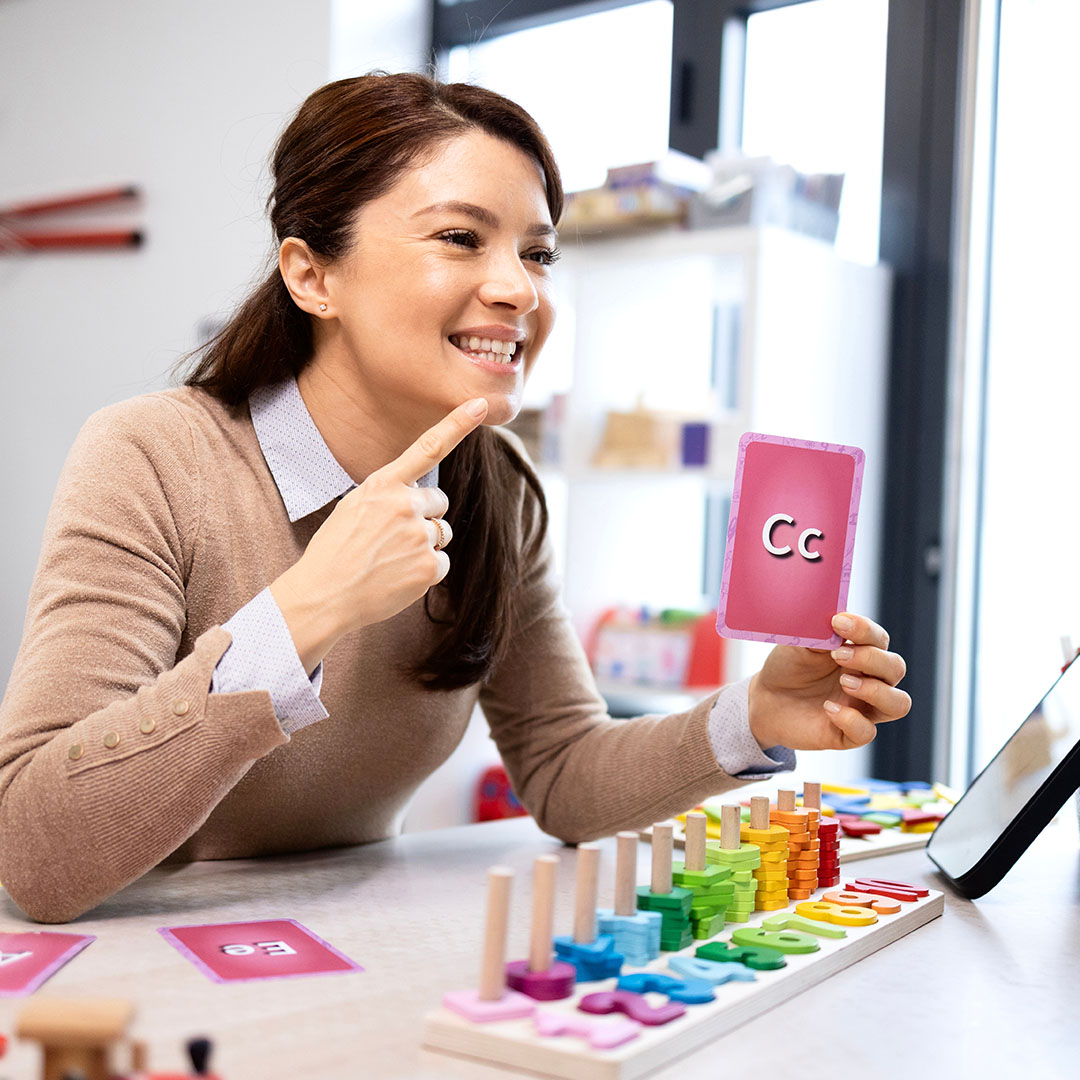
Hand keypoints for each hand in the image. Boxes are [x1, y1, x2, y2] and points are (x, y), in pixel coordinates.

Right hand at [270, 397, 487, 672]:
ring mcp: (419, 536)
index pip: (427, 448)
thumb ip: (388, 494)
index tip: (482, 404)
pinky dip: (425, 571)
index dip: (457, 424)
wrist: (323, 596)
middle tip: (392, 537)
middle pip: (439, 502)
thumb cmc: (335, 551)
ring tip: (390, 558)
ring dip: (424, 544)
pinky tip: (398, 577)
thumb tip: (420, 497)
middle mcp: (405, 505)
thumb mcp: (354, 507)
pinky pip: (443, 562)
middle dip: (423, 516)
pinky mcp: (429, 566)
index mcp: (383, 485)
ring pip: (441, 533)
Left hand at [747, 612, 909, 750]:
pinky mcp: (848, 734)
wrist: (765, 698)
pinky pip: (867, 732)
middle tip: (838, 655)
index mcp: (860, 652)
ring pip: (898, 704)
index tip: (838, 622)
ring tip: (844, 682)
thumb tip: (835, 621)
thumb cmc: (789, 667)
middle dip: (871, 659)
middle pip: (896, 668)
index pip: (879, 639)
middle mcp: (869, 680)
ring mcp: (862, 708)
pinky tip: (828, 708)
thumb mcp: (799, 645)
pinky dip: (852, 720)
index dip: (865, 630)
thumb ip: (819, 633)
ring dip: (876, 691)